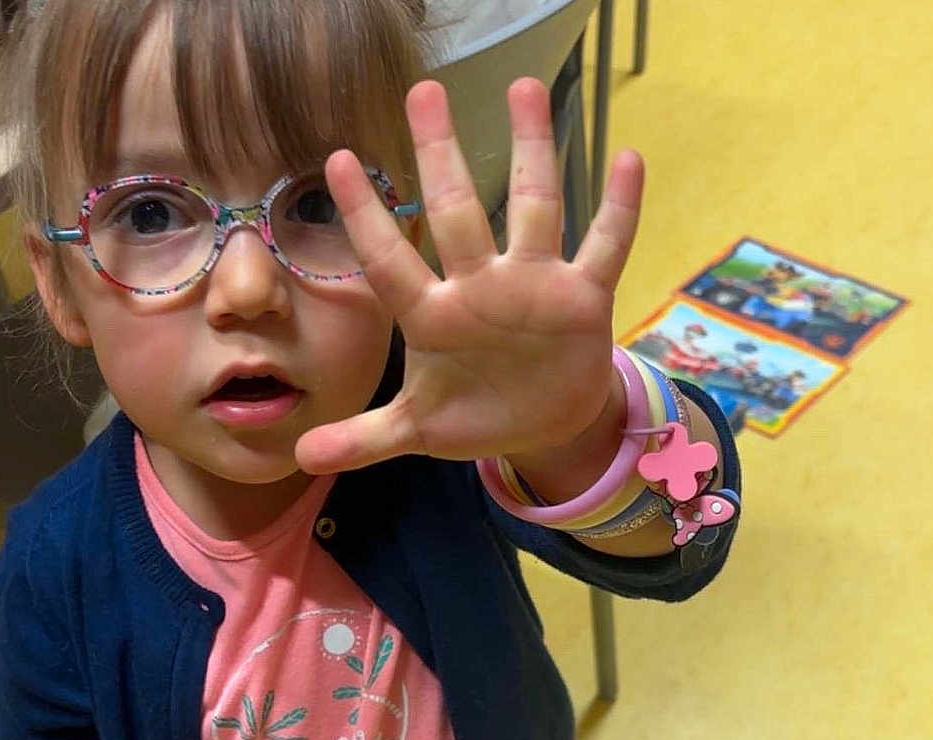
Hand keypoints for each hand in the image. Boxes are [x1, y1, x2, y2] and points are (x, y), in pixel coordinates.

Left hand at [294, 77, 643, 473]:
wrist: (540, 424)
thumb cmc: (472, 413)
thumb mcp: (418, 430)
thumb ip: (364, 438)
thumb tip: (304, 458)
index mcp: (435, 318)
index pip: (391, 262)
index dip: (365, 217)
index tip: (336, 160)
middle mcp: (481, 287)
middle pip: (458, 213)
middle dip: (442, 155)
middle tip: (424, 92)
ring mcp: (534, 286)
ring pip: (534, 208)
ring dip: (532, 151)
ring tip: (525, 88)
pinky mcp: (584, 298)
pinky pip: (606, 246)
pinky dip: (620, 208)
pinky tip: (628, 157)